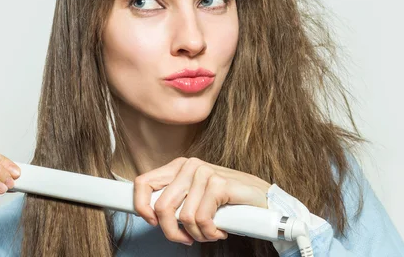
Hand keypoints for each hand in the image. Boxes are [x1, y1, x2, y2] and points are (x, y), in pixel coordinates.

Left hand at [133, 157, 270, 245]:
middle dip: (171, 232)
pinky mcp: (218, 184)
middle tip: (186, 238)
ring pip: (183, 218)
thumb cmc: (227, 202)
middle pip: (161, 207)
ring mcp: (204, 173)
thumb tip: (151, 214)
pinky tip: (220, 230)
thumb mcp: (195, 198)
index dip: (140, 206)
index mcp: (178, 166)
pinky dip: (210, 233)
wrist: (262, 200)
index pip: (143, 182)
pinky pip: (201, 220)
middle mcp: (189, 166)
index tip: (151, 222)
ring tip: (210, 232)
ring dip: (197, 234)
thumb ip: (175, 201)